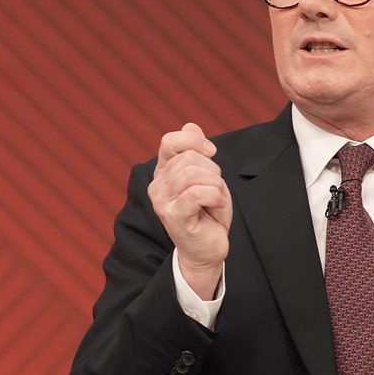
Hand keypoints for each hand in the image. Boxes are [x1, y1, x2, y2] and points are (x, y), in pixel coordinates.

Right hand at [147, 123, 231, 298]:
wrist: (208, 249)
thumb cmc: (208, 213)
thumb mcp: (206, 176)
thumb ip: (196, 151)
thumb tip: (190, 125)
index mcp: (163, 172)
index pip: (171, 141)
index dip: (195, 141)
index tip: (212, 153)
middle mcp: (157, 185)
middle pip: (190, 158)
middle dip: (213, 171)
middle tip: (215, 191)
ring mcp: (162, 201)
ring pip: (195, 174)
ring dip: (216, 186)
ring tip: (215, 200)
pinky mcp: (174, 216)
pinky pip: (198, 193)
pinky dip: (215, 197)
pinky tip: (215, 207)